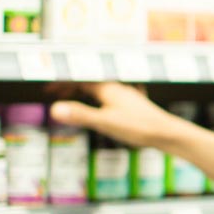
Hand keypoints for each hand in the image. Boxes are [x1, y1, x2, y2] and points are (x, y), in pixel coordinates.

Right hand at [49, 82, 191, 150]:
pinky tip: (98, 109)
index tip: (46, 87)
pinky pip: (107, 98)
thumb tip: (55, 109)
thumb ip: (81, 115)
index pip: (79, 79)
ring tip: (70, 100)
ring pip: (98, 90)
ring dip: (82, 92)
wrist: (167, 133)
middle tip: (52, 92)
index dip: (61, 83)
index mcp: (108, 88)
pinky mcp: (132, 106)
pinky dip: (95, 100)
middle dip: (69, 86)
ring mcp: (125, 96)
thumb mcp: (106, 122)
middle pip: (88, 82)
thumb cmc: (139, 127)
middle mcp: (116, 88)